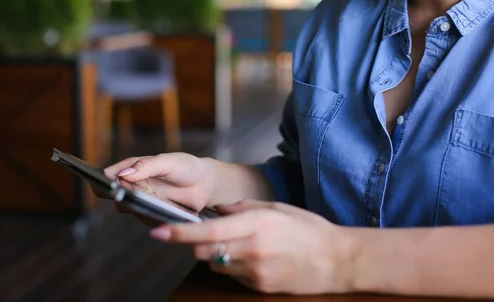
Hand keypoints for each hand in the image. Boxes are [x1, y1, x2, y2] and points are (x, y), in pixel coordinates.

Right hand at [98, 153, 214, 212]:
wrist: (205, 184)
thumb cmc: (185, 167)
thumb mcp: (168, 162)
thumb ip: (147, 166)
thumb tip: (124, 174)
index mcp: (132, 169)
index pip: (109, 174)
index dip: (100, 179)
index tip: (99, 182)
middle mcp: (132, 185)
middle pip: (113, 194)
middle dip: (116, 195)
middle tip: (122, 194)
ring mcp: (142, 201)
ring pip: (128, 208)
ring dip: (135, 206)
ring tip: (147, 202)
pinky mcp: (152, 215)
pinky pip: (145, 219)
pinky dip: (151, 216)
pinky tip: (163, 211)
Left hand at [148, 200, 356, 294]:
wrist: (336, 261)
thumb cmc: (308, 229)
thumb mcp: (276, 207)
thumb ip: (242, 206)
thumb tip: (218, 208)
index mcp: (255, 224)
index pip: (207, 232)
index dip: (179, 233)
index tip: (157, 231)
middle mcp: (251, 250)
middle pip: (204, 252)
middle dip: (197, 243)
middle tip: (206, 233)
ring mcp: (255, 272)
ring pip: (217, 265)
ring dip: (217, 255)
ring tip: (240, 244)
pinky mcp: (259, 287)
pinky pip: (233, 276)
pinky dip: (234, 266)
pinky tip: (254, 258)